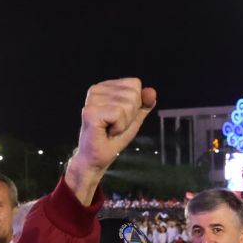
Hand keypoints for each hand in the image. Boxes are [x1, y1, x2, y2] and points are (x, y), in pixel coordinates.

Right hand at [65, 78, 156, 205]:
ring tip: (110, 129)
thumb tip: (152, 91)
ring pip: (127, 104)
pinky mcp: (91, 111)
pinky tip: (107, 131)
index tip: (121, 117)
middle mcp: (97, 89)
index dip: (135, 105)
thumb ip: (143, 105)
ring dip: (123, 123)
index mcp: (106, 87)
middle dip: (130, 115)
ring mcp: (92, 99)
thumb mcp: (133, 119)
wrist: (97, 159)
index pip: (134, 84)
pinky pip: (119, 114)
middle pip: (133, 94)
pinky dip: (118, 127)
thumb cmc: (112, 139)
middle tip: (115, 126)